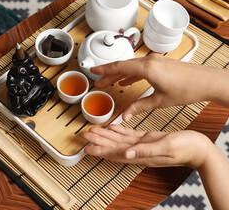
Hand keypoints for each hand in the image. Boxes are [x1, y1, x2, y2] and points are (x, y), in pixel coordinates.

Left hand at [82, 124, 212, 168]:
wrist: (199, 149)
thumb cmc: (185, 148)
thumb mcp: (165, 147)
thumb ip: (145, 151)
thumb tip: (126, 155)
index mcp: (140, 154)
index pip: (114, 153)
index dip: (99, 150)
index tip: (86, 148)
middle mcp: (138, 151)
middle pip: (112, 146)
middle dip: (97, 140)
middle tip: (83, 135)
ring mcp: (142, 145)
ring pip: (118, 140)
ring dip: (105, 135)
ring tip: (92, 130)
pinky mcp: (148, 139)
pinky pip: (129, 135)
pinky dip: (119, 130)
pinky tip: (113, 127)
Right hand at [90, 54, 228, 120]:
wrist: (207, 81)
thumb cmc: (188, 89)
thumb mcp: (159, 101)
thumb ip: (139, 107)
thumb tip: (125, 115)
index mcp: (147, 68)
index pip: (119, 67)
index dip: (104, 69)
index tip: (93, 70)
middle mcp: (149, 61)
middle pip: (122, 66)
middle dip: (109, 73)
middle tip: (98, 80)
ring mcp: (155, 61)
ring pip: (131, 66)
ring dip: (119, 74)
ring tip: (110, 82)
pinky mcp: (160, 64)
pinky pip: (140, 67)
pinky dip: (131, 74)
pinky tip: (127, 81)